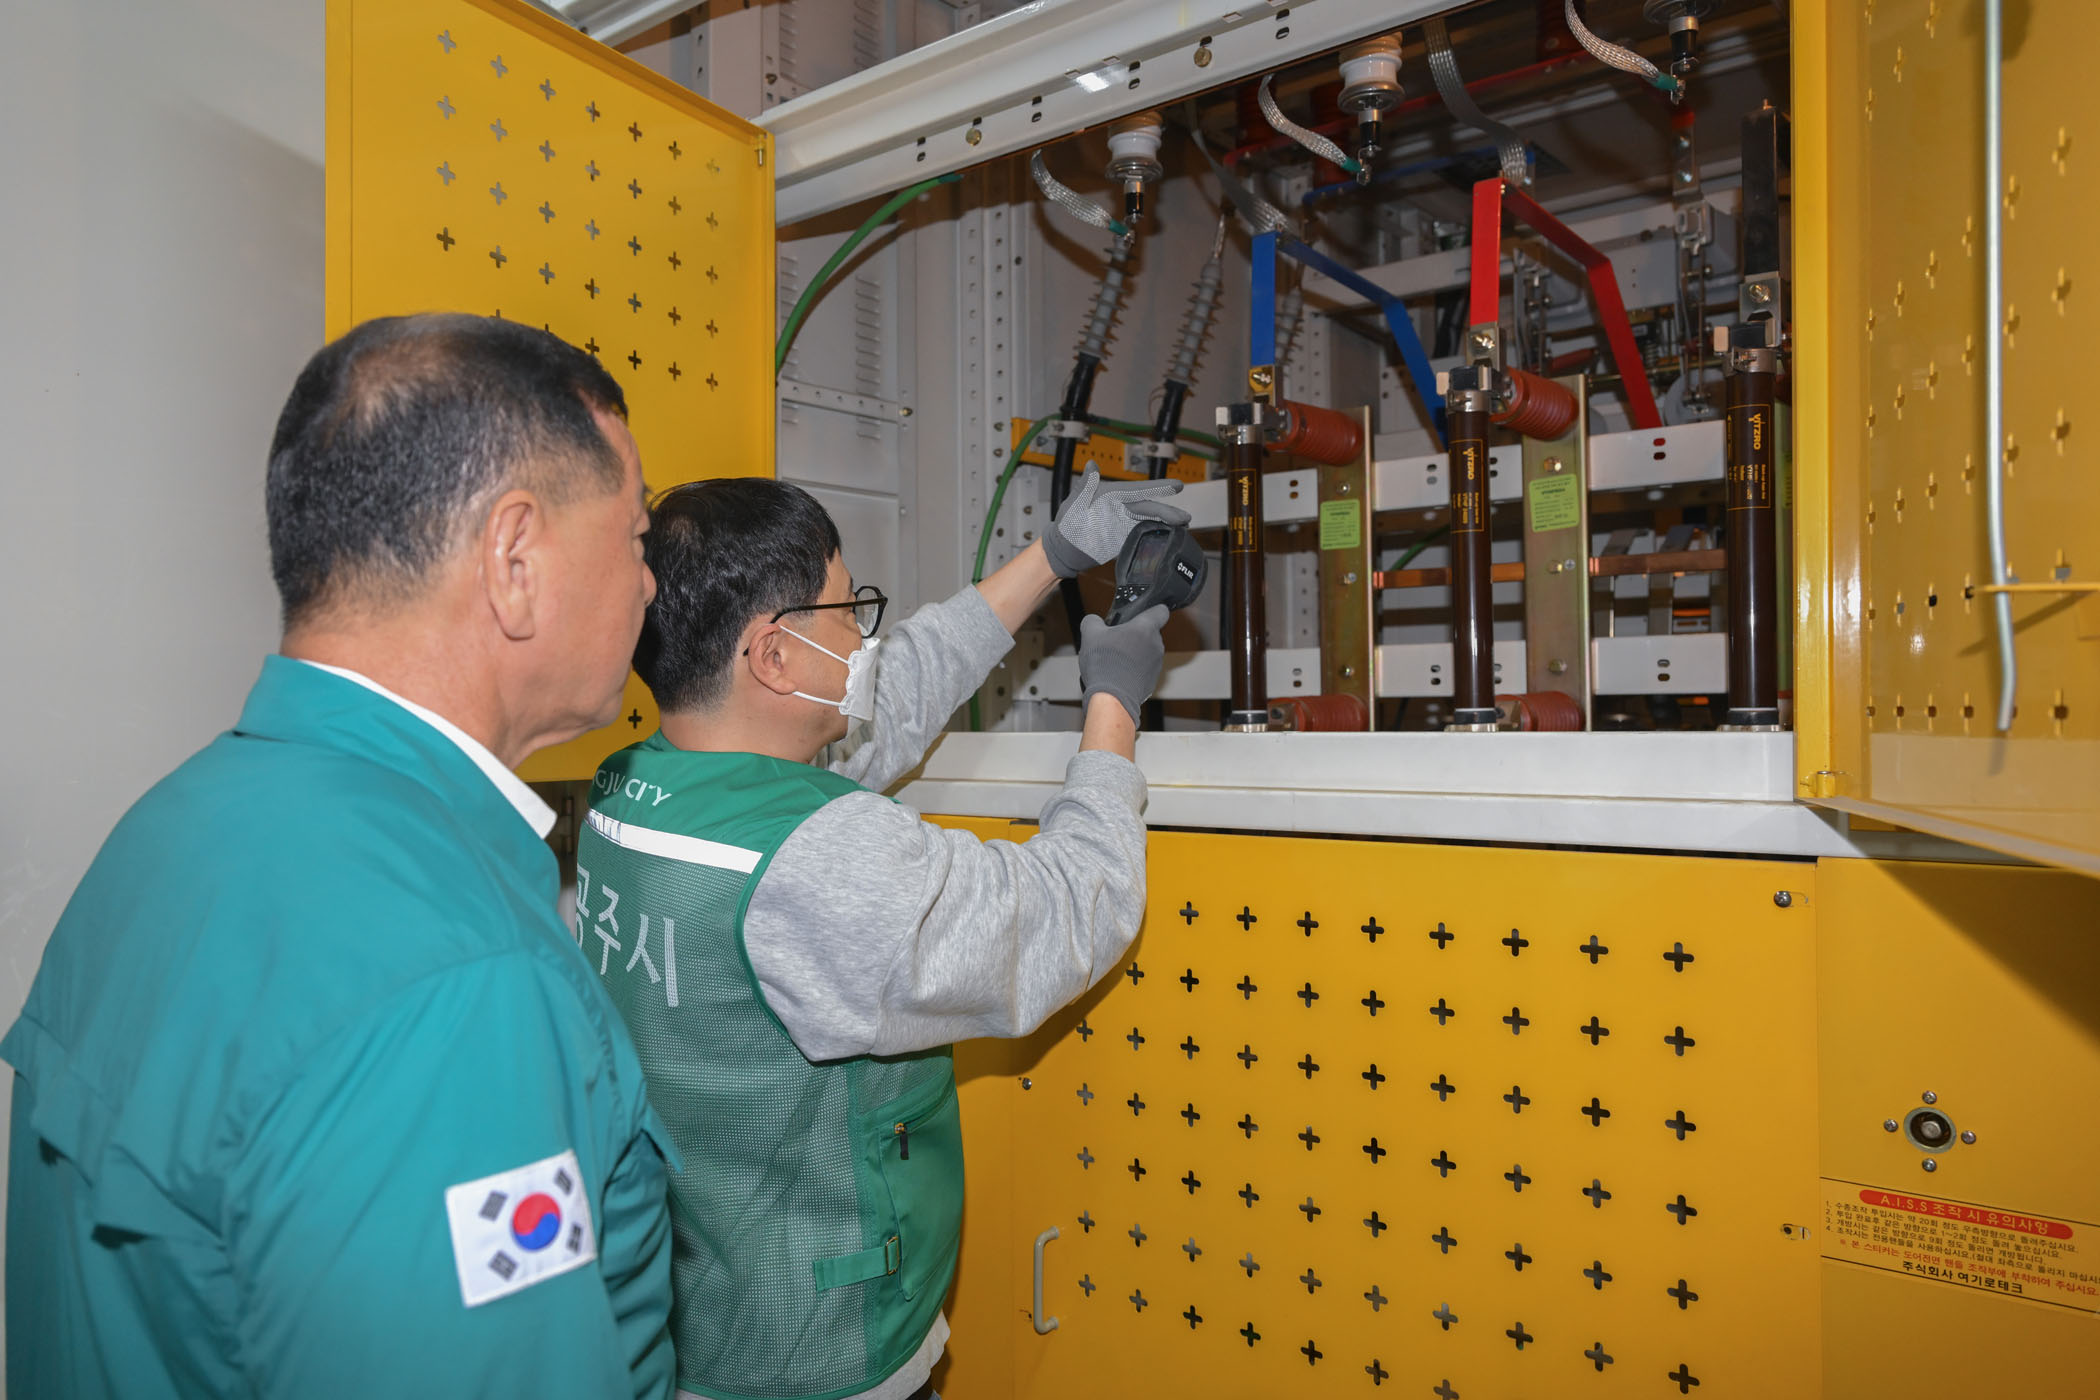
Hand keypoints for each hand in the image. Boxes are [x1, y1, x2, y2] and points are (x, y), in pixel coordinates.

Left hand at [1043, 469, 1189, 577]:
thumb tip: (1091, 464)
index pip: (1138, 489)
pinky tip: (1170, 537)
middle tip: (1185, 517)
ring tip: (1184, 526)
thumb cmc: (1066, 524)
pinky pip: (1145, 532)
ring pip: (1150, 519)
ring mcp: (1124, 521)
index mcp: (1111, 494)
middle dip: (1168, 511)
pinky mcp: (1125, 535)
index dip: (1158, 487)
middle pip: (1149, 507)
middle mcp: (1121, 506)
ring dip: (1167, 522)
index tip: (1177, 486)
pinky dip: (1158, 533)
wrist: (1063, 550)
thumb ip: (1085, 487)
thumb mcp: (1074, 505)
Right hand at [1078, 605, 1169, 724]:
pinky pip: (1144, 670)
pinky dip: (1133, 670)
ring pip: (1146, 652)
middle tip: (1116, 641)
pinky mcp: (1152, 681)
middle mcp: (1156, 645)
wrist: (1112, 696)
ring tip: (1114, 661)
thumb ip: (1093, 621)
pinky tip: (1118, 675)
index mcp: (1145, 628)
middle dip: (1134, 636)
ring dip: (1134, 654)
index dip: (1152, 610)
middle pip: (1149, 633)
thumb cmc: (1105, 663)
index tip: (1142, 614)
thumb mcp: (1090, 634)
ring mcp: (1156, 664)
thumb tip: (1093, 621)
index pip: (1160, 611)